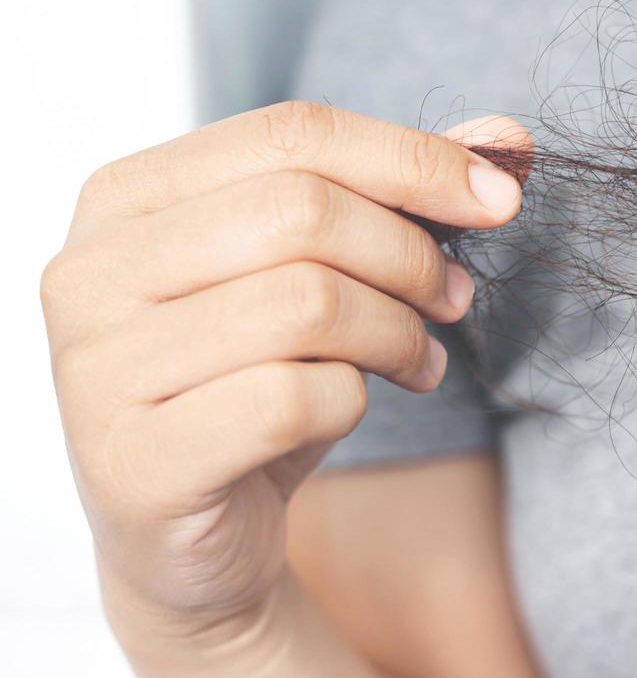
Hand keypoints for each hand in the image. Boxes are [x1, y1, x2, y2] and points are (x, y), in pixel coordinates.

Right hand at [42, 102, 526, 632]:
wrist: (192, 542)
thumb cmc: (252, 392)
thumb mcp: (318, 281)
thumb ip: (395, 200)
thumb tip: (506, 140)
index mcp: (126, 199)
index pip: (290, 134)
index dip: (413, 160)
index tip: (500, 198)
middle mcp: (90, 271)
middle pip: (303, 212)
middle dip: (409, 257)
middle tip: (453, 299)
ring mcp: (100, 369)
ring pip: (307, 305)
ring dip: (396, 333)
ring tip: (420, 360)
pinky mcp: (137, 463)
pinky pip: (293, 400)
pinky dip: (353, 403)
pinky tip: (359, 410)